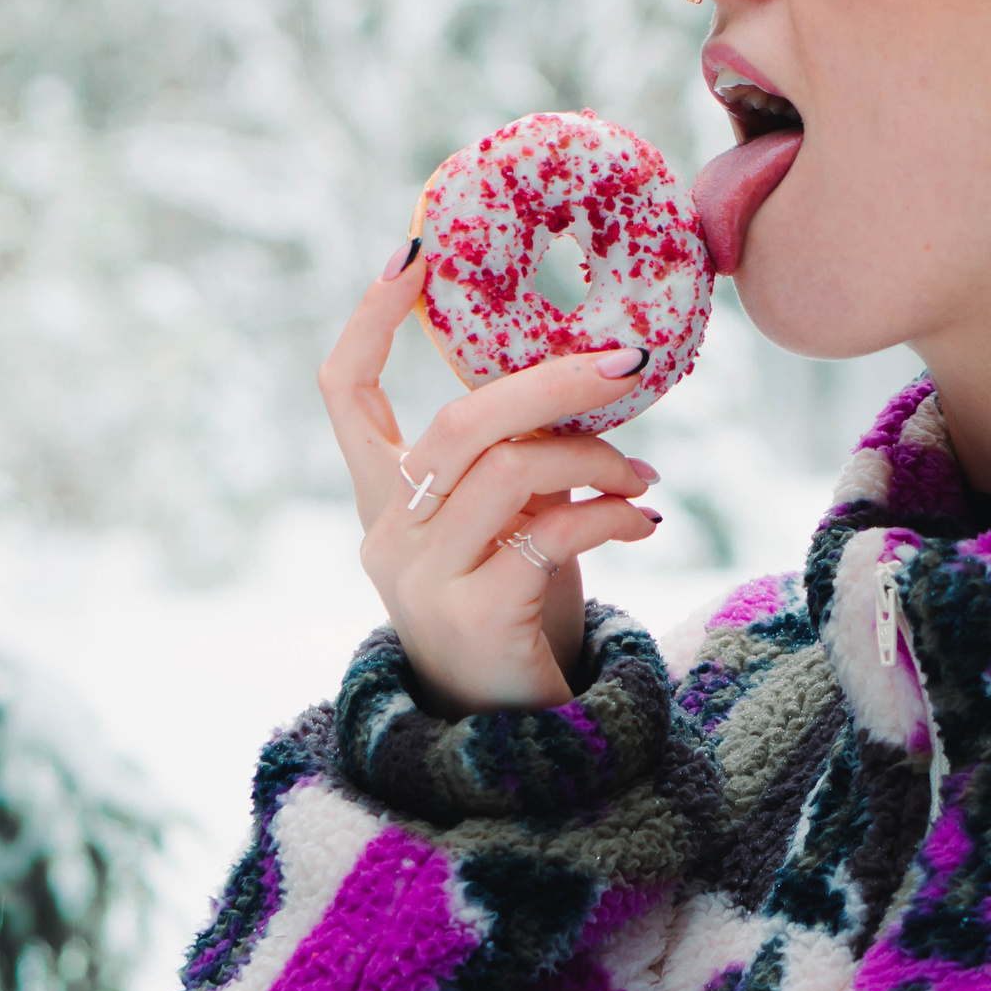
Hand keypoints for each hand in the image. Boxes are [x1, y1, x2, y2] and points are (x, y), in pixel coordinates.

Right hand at [318, 242, 662, 714]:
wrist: (513, 737)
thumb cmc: (518, 609)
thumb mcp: (510, 523)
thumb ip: (520, 460)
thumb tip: (591, 379)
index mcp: (385, 498)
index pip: (344, 395)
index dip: (370, 321)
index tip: (412, 252)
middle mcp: (387, 533)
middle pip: (460, 422)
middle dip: (550, 381)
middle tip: (626, 362)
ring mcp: (422, 577)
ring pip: (512, 471)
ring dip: (598, 459)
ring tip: (646, 475)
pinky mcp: (474, 614)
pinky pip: (552, 533)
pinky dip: (612, 513)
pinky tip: (645, 520)